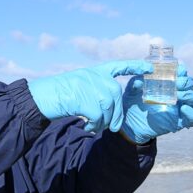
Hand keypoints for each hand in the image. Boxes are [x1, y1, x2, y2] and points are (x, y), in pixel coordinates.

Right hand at [28, 60, 153, 131]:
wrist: (42, 97)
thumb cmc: (59, 94)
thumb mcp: (79, 84)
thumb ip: (97, 88)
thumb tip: (112, 105)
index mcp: (95, 71)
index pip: (119, 66)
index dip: (135, 66)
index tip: (150, 68)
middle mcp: (95, 76)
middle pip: (116, 97)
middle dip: (116, 115)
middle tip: (111, 127)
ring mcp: (90, 86)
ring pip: (108, 109)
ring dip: (102, 122)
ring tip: (93, 125)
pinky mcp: (86, 99)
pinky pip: (98, 117)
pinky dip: (94, 125)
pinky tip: (87, 126)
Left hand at [120, 65, 192, 143]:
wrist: (129, 123)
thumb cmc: (133, 102)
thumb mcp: (131, 90)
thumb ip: (135, 83)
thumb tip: (140, 81)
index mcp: (169, 82)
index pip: (182, 73)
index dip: (181, 70)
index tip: (175, 69)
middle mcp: (177, 93)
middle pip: (190, 84)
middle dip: (185, 82)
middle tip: (175, 83)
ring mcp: (180, 108)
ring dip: (188, 95)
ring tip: (177, 95)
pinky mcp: (180, 122)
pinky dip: (192, 114)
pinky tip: (183, 109)